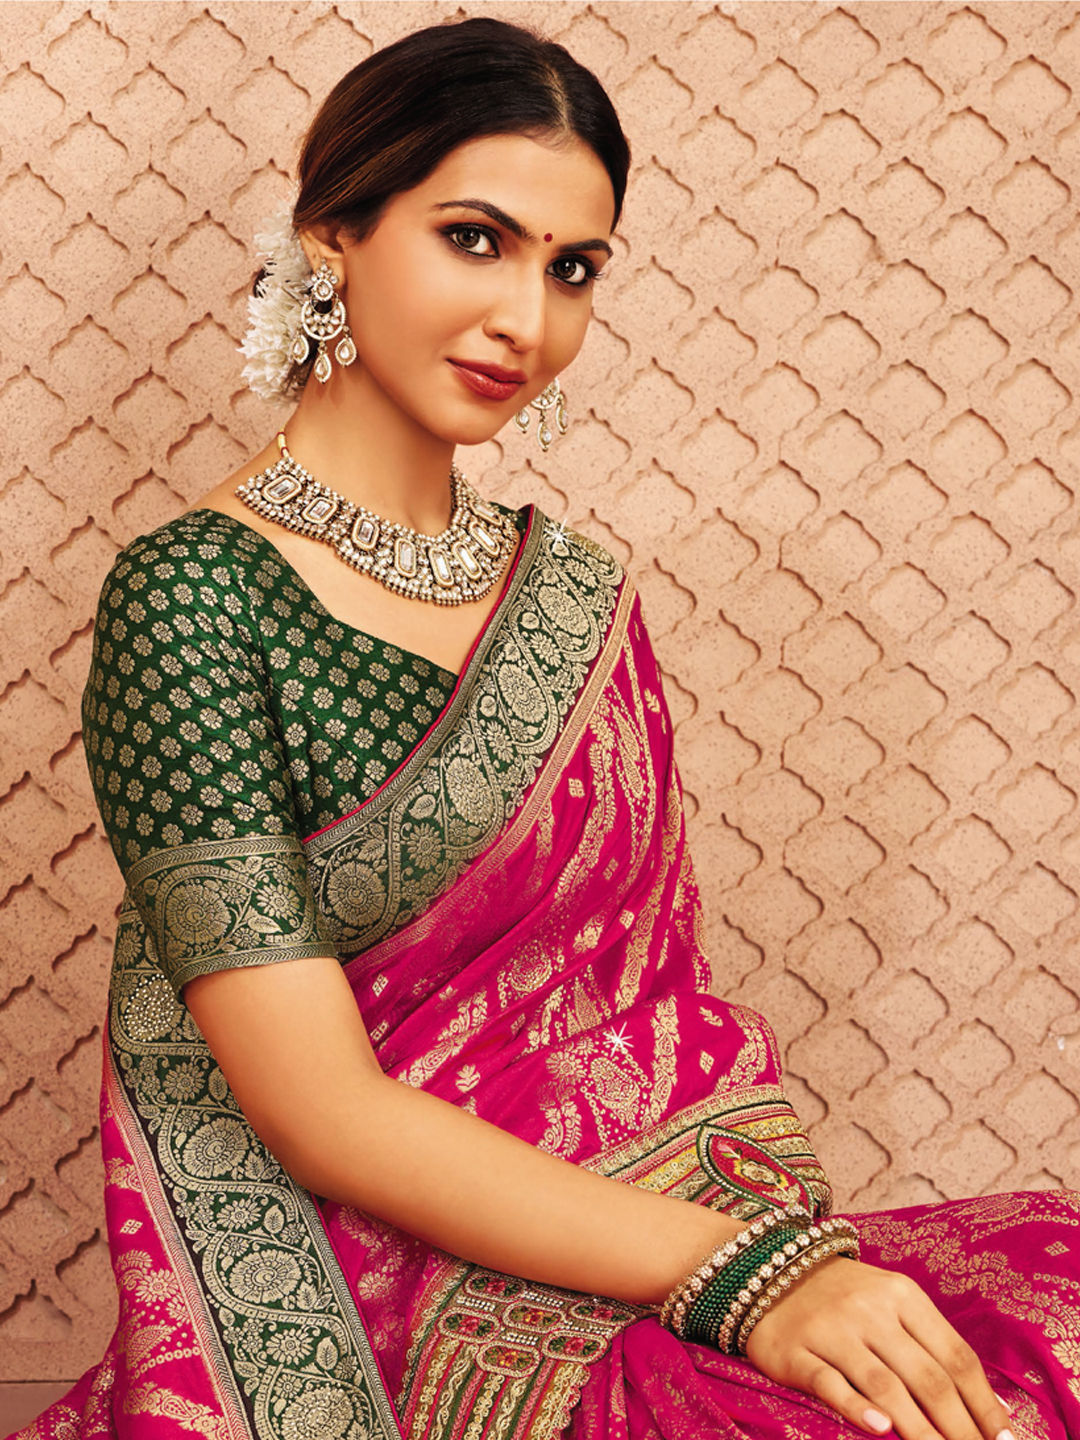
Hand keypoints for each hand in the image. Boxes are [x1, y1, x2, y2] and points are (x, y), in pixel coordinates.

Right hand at [744, 1255, 1013, 1439]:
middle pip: (927, 1377)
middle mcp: (870, 1310)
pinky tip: (882, 1431)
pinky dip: (857, 1409)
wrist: (767, 1270)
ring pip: (885, 1386)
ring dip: (920, 1431)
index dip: (984, 1404)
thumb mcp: (892, 1303)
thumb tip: (991, 1413)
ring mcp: (831, 1330)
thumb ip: (934, 1348)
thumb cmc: (845, 1298)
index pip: (956, 1356)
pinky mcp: (795, 1351)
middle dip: (960, 1429)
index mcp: (902, 1295)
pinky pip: (831, 1384)